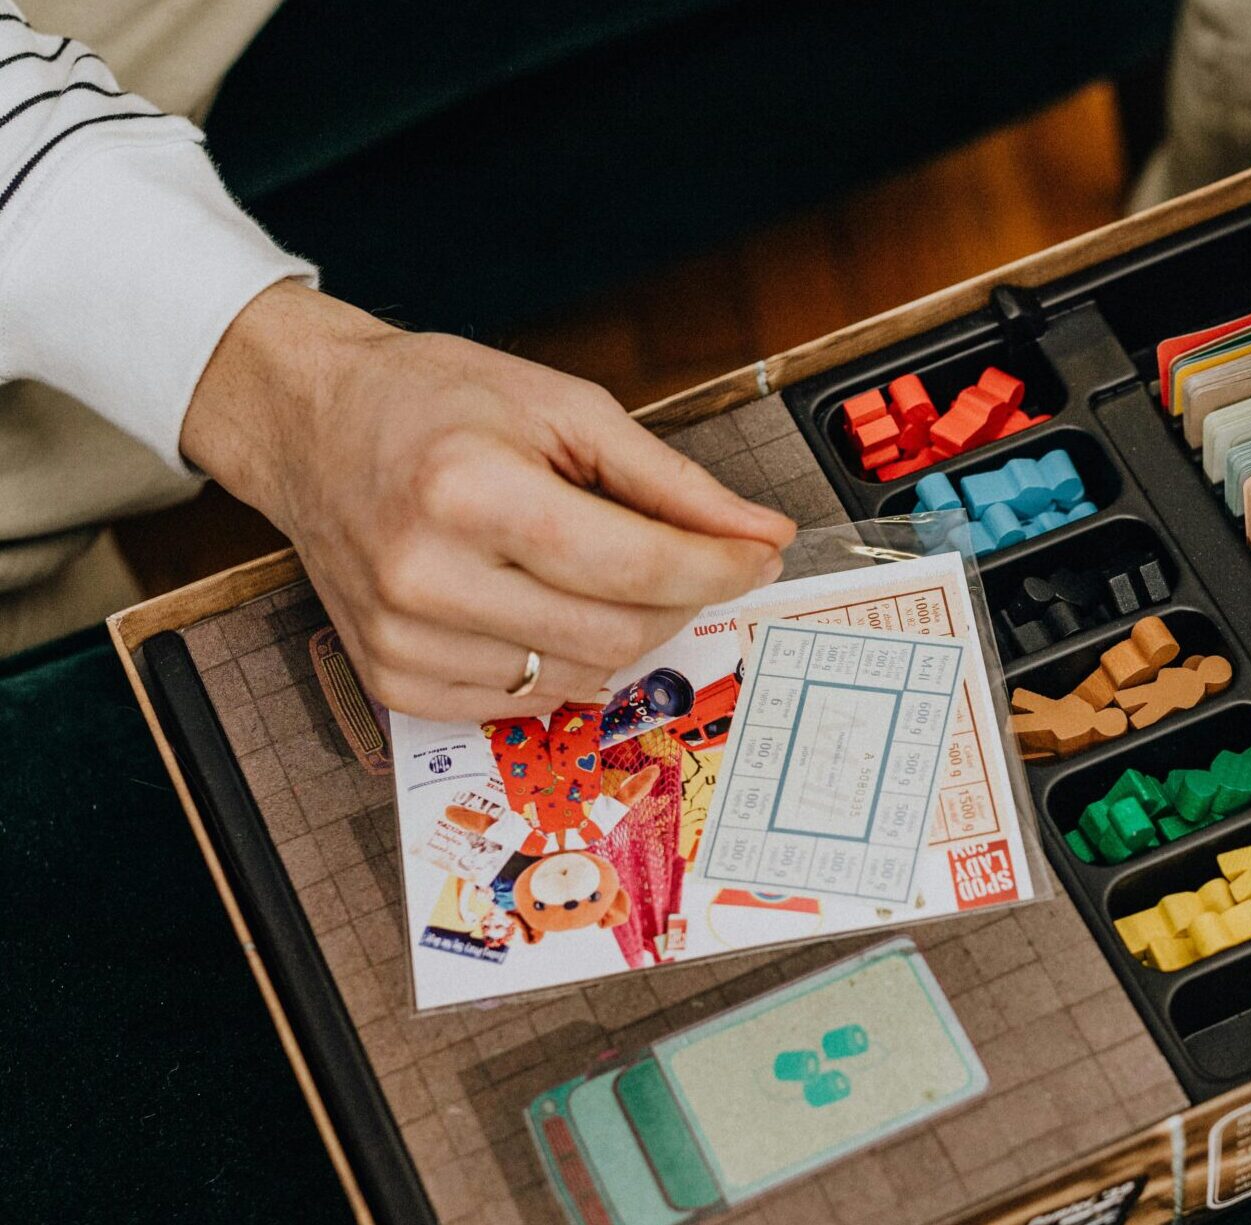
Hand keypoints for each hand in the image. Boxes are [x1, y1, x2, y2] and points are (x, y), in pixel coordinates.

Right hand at [182, 282, 794, 720]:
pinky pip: (526, 702)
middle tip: (688, 556)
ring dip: (620, 629)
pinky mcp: (393, 681)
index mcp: (471, 492)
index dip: (721, 566)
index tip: (761, 553)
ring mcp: (404, 640)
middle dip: (680, 598)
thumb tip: (761, 533)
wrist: (310, 425)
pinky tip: (538, 600)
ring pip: (583, 675)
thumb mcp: (565, 408)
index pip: (638, 566)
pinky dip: (560, 658)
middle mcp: (427, 576)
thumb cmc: (434, 404)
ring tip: (589, 564)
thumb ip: (671, 480)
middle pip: (620, 631)